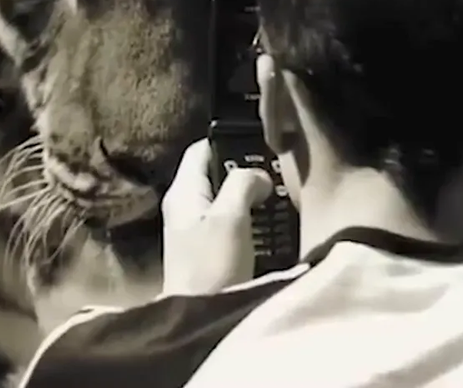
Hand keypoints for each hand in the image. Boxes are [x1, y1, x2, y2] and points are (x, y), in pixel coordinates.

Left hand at [160, 139, 274, 294]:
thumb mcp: (229, 217)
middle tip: (277, 179)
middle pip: (218, 174)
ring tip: (279, 204)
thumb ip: (242, 183)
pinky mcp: (210, 251)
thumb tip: (257, 174)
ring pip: (228, 200)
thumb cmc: (212, 266)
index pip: (202, 149)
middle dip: (247, 174)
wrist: (201, 319)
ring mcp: (196, 230)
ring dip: (253, 201)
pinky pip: (233, 225)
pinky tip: (271, 230)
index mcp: (183, 191)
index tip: (261, 147)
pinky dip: (251, 223)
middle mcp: (185, 206)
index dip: (230, 143)